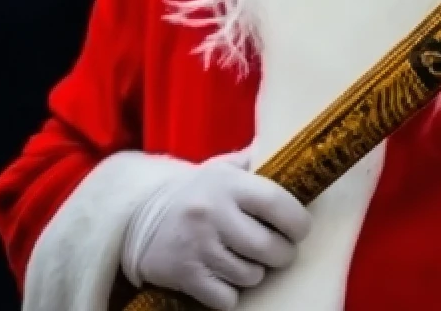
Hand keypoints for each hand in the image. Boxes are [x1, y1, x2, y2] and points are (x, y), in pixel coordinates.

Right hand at [121, 149, 310, 310]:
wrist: (139, 214)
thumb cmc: (196, 191)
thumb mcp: (223, 167)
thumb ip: (256, 158)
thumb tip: (290, 146)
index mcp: (228, 184)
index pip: (276, 202)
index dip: (297, 221)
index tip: (301, 228)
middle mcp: (213, 214)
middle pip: (267, 246)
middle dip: (283, 253)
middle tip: (282, 251)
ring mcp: (198, 247)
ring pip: (249, 275)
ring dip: (257, 272)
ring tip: (250, 260)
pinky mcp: (185, 276)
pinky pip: (226, 298)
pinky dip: (232, 293)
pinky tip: (227, 277)